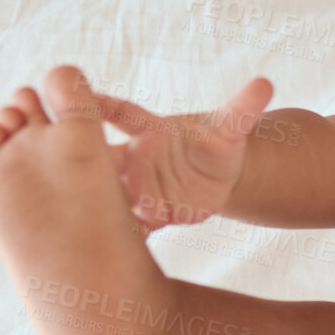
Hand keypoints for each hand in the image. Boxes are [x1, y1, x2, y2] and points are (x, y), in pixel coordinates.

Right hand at [95, 77, 274, 232]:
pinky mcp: (149, 216)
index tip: (77, 99)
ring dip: (98, 203)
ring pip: (110, 194)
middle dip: (85, 162)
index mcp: (152, 130)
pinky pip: (131, 226)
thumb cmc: (217, 142)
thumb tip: (266, 84)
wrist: (220, 177)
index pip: (121, 113)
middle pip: (102, 157)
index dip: (100, 105)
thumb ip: (244, 109)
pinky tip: (111, 250)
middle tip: (68, 167)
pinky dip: (123, 236)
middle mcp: (136, 158)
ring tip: (83, 215)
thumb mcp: (232, 128)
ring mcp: (139, 188)